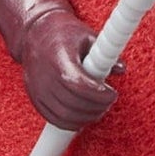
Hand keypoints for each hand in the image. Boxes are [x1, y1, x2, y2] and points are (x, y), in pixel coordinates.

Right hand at [20, 10, 121, 129]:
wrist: (34, 32)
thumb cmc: (63, 33)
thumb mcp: (87, 36)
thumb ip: (105, 52)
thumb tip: (121, 68)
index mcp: (58, 57)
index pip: (78, 85)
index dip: (98, 95)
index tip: (112, 93)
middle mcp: (44, 75)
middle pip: (72, 104)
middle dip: (96, 107)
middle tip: (109, 102)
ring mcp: (37, 89)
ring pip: (63, 115)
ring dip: (85, 117)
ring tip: (99, 109)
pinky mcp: (34, 97)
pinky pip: (52, 118)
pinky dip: (69, 123)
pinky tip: (82, 118)